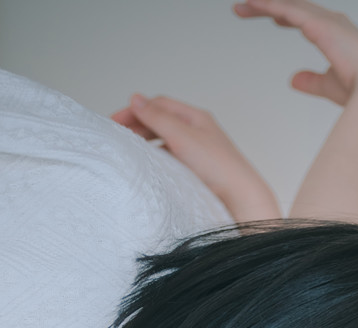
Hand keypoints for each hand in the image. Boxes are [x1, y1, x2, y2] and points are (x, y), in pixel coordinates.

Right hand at [111, 94, 280, 223]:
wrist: (242, 199)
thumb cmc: (219, 168)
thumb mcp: (183, 137)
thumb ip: (157, 118)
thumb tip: (135, 98)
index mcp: (196, 118)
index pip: (159, 105)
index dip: (135, 109)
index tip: (115, 121)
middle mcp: (198, 132)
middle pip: (161, 121)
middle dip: (138, 125)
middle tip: (118, 135)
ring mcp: (198, 152)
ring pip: (165, 140)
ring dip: (147, 141)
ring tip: (131, 150)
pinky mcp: (198, 172)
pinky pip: (172, 159)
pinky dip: (157, 158)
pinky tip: (151, 167)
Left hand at [232, 0, 357, 107]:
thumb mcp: (330, 86)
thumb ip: (312, 81)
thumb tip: (293, 81)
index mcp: (336, 32)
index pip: (305, 19)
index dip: (286, 16)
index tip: (271, 17)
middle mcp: (331, 20)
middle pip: (293, 7)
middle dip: (269, 6)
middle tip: (245, 8)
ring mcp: (324, 19)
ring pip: (287, 4)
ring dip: (263, 3)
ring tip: (242, 5)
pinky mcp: (316, 24)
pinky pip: (286, 9)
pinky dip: (267, 5)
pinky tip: (252, 3)